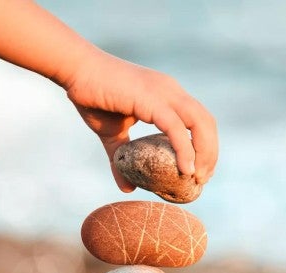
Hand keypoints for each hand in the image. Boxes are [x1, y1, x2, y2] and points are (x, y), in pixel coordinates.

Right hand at [65, 52, 217, 191]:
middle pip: (207, 123)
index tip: (201, 171)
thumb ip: (121, 159)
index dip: (206, 146)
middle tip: (202, 180)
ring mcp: (164, 92)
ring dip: (205, 153)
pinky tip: (186, 170)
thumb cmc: (92, 97)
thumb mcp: (111, 134)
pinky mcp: (151, 99)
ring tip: (197, 178)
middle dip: (211, 153)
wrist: (74, 70)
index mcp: (168, 95)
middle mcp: (171, 91)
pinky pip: (176, 127)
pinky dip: (185, 149)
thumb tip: (126, 189)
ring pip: (199, 124)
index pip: (200, 120)